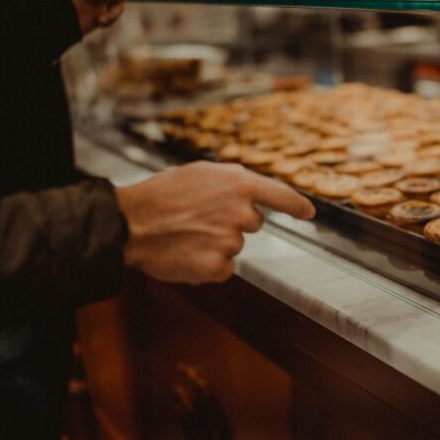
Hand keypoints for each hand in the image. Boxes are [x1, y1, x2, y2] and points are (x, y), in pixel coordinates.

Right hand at [116, 161, 315, 284]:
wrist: (131, 223)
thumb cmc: (162, 195)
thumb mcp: (201, 172)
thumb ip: (233, 180)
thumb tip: (252, 189)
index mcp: (240, 185)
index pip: (281, 195)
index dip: (298, 205)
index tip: (309, 212)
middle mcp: (241, 213)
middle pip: (254, 223)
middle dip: (233, 221)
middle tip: (201, 217)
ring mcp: (231, 242)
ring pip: (235, 245)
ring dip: (217, 242)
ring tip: (188, 233)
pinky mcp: (218, 267)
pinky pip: (224, 267)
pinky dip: (209, 264)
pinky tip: (188, 252)